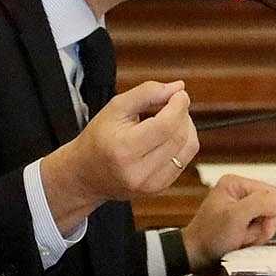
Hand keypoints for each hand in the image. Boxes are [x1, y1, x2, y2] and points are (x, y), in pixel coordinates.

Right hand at [37, 80, 198, 232]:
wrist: (86, 174)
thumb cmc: (99, 138)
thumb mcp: (115, 107)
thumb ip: (147, 93)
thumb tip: (178, 87)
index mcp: (124, 149)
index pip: (166, 125)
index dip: (179, 105)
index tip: (179, 93)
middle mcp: (139, 171)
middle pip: (179, 135)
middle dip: (182, 114)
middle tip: (173, 104)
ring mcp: (151, 184)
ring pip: (188, 148)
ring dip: (186, 128)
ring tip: (170, 119)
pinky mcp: (159, 188)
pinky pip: (184, 160)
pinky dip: (182, 143)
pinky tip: (168, 136)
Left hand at [184, 174, 275, 269]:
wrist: (196, 256)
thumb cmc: (208, 236)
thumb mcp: (235, 217)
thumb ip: (261, 204)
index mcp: (237, 183)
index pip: (272, 193)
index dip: (270, 213)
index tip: (257, 226)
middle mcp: (240, 192)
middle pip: (271, 207)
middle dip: (262, 226)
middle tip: (245, 234)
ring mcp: (242, 208)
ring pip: (267, 220)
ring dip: (257, 234)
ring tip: (241, 238)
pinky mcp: (242, 221)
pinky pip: (260, 229)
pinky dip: (254, 238)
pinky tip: (241, 241)